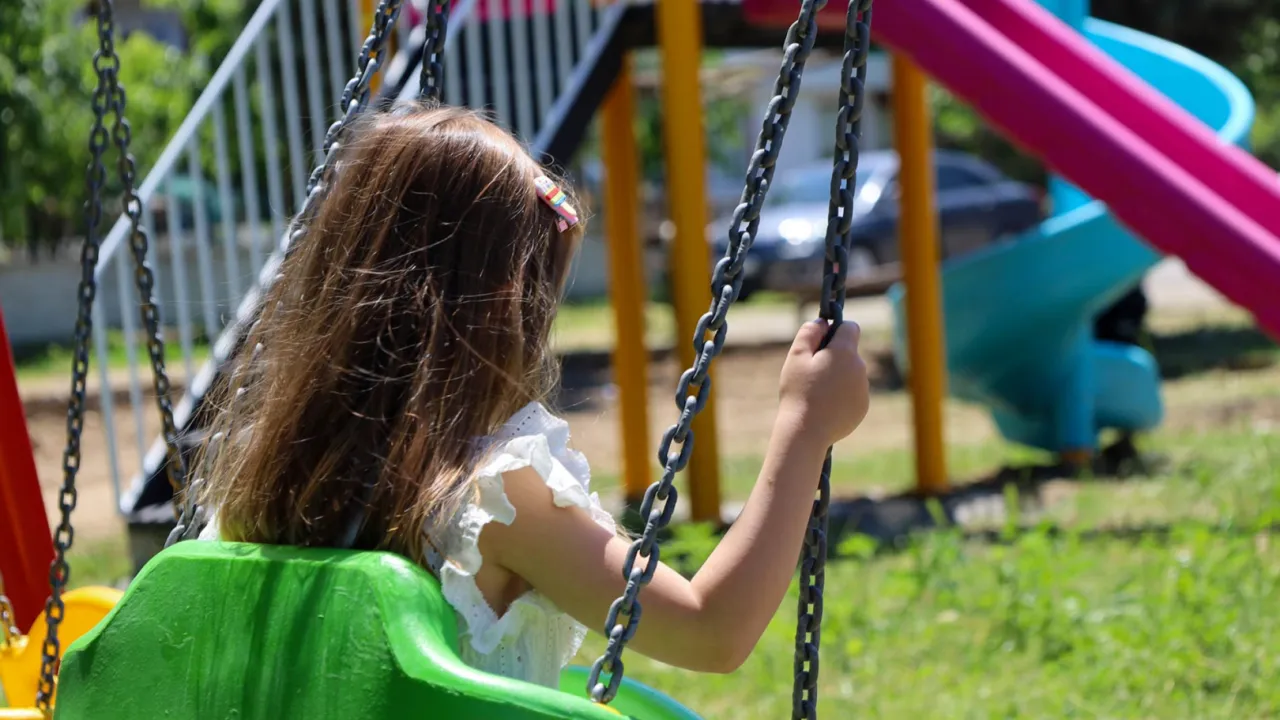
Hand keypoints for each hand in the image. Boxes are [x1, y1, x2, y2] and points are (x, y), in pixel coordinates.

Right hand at [778, 319, 869, 447]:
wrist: (806, 432)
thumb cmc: (798, 392)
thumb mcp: (796, 357)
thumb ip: (809, 333)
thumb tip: (823, 322)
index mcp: (845, 352)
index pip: (851, 327)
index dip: (836, 330)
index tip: (822, 341)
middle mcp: (860, 368)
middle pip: (850, 353)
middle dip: (834, 357)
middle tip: (812, 373)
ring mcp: (863, 389)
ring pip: (851, 374)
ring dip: (838, 377)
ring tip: (817, 393)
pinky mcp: (862, 407)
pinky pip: (853, 393)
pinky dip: (842, 395)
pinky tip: (825, 406)